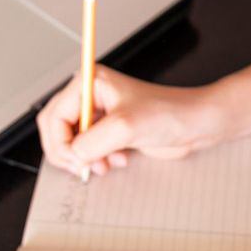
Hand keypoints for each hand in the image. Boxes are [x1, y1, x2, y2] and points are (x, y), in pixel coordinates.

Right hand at [36, 65, 226, 177]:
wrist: (195, 124)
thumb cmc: (170, 113)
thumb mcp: (124, 128)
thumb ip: (91, 142)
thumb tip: (72, 156)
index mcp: (91, 83)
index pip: (55, 116)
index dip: (60, 143)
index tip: (76, 160)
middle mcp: (92, 96)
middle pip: (58, 129)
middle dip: (70, 152)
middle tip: (84, 166)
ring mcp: (101, 114)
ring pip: (72, 143)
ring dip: (86, 158)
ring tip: (106, 164)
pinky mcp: (111, 130)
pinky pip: (89, 150)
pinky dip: (98, 160)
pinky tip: (118, 160)